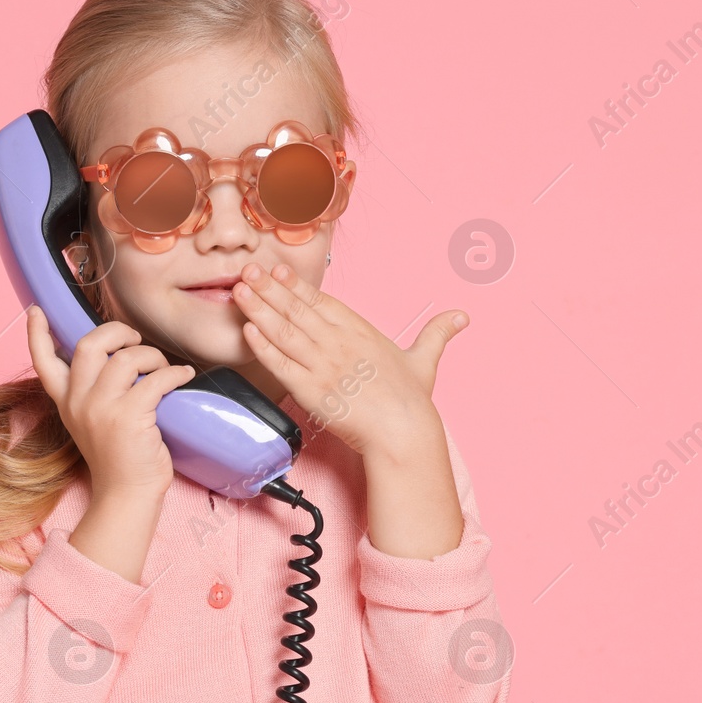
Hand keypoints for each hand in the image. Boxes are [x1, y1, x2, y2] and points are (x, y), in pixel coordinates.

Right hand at [26, 307, 196, 496]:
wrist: (127, 495)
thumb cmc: (119, 457)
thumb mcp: (93, 422)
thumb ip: (94, 392)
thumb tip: (118, 357)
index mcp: (66, 402)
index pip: (43, 362)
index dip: (37, 334)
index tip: (35, 311)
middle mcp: (78, 402)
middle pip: (88, 344)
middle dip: (117, 332)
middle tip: (135, 340)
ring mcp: (101, 409)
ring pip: (125, 357)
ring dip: (151, 356)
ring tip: (163, 368)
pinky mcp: (128, 417)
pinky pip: (155, 378)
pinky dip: (174, 373)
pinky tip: (182, 376)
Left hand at [232, 261, 467, 458]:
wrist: (403, 433)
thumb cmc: (412, 402)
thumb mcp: (425, 360)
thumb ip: (437, 334)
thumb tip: (462, 316)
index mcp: (361, 332)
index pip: (322, 302)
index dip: (296, 285)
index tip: (276, 270)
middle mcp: (339, 343)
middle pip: (297, 310)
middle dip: (268, 289)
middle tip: (246, 269)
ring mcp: (323, 365)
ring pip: (284, 331)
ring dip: (259, 309)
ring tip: (239, 291)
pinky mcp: (310, 389)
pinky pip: (280, 364)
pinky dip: (262, 346)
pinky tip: (248, 330)